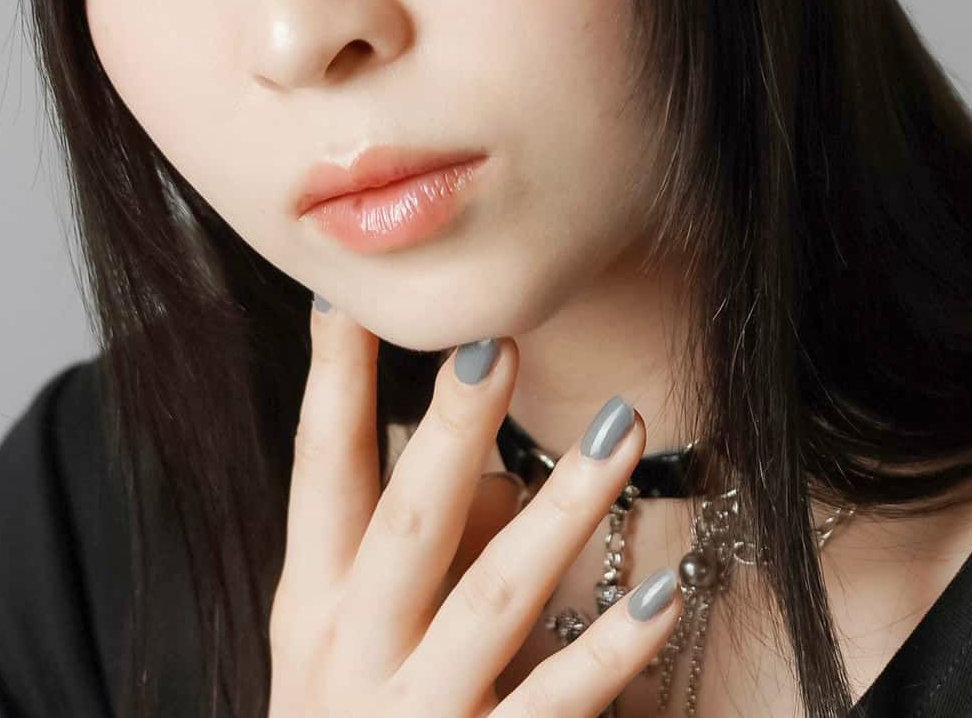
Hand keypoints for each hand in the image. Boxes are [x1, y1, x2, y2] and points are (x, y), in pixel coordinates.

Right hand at [266, 299, 681, 714]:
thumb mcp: (343, 641)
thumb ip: (400, 548)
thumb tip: (472, 450)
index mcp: (308, 610)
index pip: (319, 474)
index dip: (333, 384)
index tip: (349, 294)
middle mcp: (346, 661)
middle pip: (404, 522)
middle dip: (452, 430)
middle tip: (498, 337)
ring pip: (493, 599)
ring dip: (562, 507)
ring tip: (621, 426)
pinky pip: (553, 708)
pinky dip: (608, 651)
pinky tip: (662, 595)